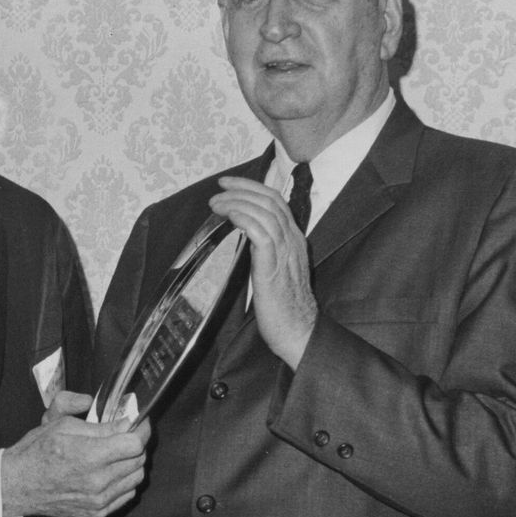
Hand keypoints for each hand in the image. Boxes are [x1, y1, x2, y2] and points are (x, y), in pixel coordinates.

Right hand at [3, 391, 150, 516]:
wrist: (17, 485)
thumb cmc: (36, 451)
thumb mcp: (62, 426)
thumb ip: (99, 424)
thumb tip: (126, 422)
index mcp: (89, 456)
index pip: (135, 444)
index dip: (140, 429)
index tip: (139, 421)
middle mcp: (98, 481)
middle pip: (139, 460)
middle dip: (136, 443)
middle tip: (126, 434)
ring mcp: (99, 500)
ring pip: (137, 478)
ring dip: (133, 462)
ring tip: (118, 453)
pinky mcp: (98, 512)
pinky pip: (127, 494)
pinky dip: (125, 481)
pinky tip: (111, 471)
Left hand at [210, 176, 316, 368]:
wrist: (298, 331)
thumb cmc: (284, 308)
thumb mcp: (277, 270)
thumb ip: (266, 251)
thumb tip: (245, 237)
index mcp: (294, 240)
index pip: (276, 202)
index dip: (252, 188)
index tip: (230, 185)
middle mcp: (293, 241)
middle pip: (270, 201)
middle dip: (242, 189)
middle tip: (219, 189)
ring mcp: (285, 252)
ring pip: (264, 212)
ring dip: (237, 203)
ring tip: (217, 204)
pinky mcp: (274, 266)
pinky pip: (260, 233)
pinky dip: (244, 219)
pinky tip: (230, 217)